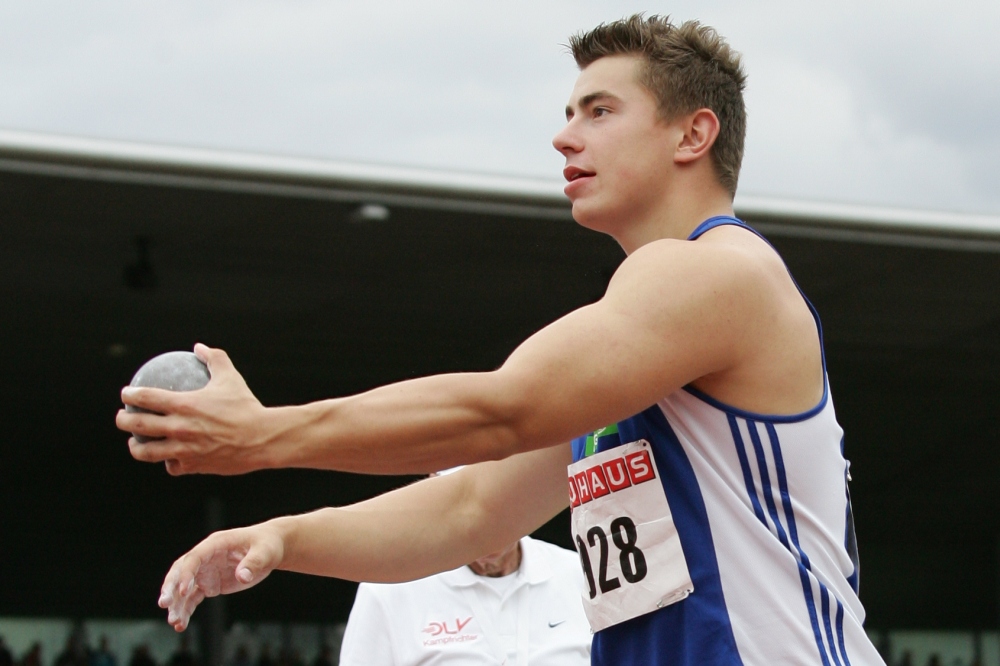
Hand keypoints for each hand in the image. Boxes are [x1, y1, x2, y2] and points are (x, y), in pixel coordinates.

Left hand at [117, 344, 272, 474]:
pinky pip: (172, 466)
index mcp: (184, 404)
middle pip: (137, 425)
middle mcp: (179, 428)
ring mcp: (183, 449)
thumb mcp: (231, 378)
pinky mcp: (192, 466)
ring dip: (136, 447)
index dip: (130, 395)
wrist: (261, 438)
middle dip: (123, 421)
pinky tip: (169, 457)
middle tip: (122, 417)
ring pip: (147, 452)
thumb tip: (199, 347)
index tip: (126, 394)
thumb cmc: (246, 406)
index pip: (145, 398)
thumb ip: (214, 359)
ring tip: (135, 443)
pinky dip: (168, 461)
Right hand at [159, 523, 283, 631]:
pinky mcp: (209, 584)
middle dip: (171, 588)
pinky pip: (192, 598)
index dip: (186, 573)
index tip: (184, 591)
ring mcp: (205, 571)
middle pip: (181, 572)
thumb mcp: (265, 552)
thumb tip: (242, 577)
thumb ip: (253, 563)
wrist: (270, 548)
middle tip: (164, 605)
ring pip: (184, 588)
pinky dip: (186, 610)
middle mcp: (206, 557)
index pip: (194, 558)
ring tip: (175, 623)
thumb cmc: (267, 545)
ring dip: (177, 605)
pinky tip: (181, 624)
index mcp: (216, 544)